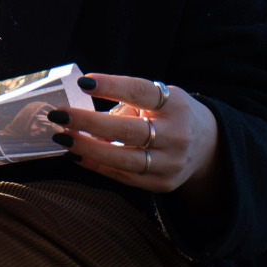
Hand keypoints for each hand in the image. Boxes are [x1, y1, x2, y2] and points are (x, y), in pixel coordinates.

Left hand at [47, 73, 221, 204]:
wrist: (207, 147)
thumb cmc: (169, 114)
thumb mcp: (159, 98)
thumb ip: (126, 103)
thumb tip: (80, 109)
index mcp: (175, 104)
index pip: (141, 92)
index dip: (112, 86)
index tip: (84, 82)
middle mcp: (177, 135)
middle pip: (129, 130)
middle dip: (90, 123)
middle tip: (59, 115)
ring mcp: (171, 163)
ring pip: (124, 159)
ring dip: (88, 149)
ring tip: (62, 138)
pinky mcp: (162, 183)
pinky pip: (123, 176)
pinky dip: (96, 165)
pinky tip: (76, 155)